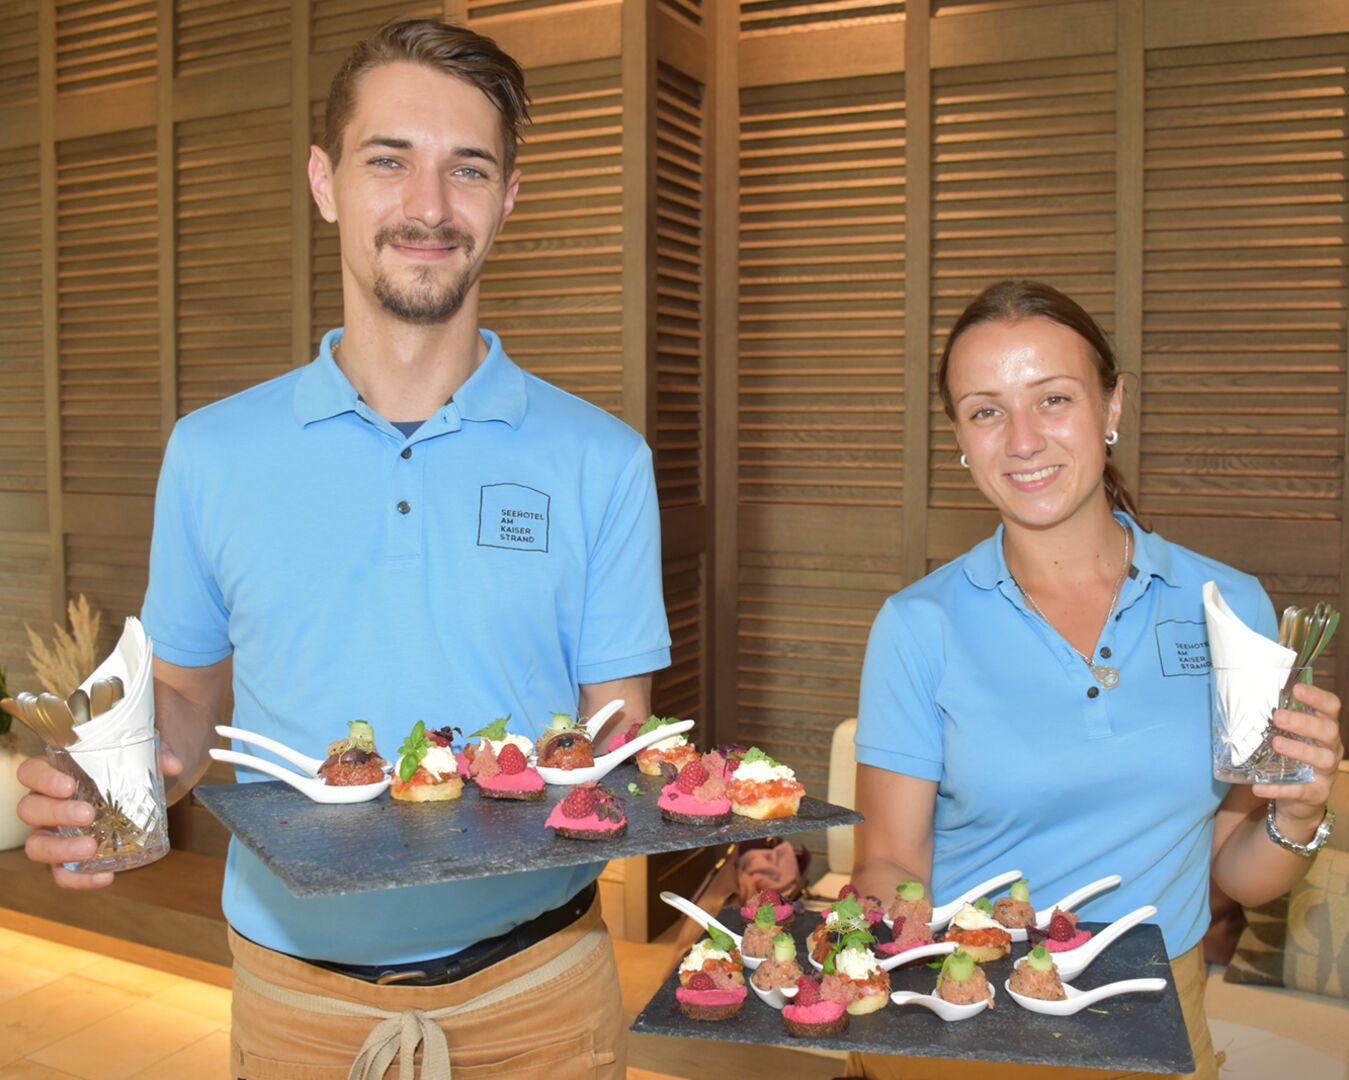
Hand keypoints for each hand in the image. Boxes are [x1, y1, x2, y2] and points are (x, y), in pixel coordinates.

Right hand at [17, 742, 182, 889]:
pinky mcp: (65, 857)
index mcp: (56, 774)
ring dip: (60, 849)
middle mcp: (46, 803)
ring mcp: (52, 832)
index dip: (42, 778)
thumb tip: (174, 765)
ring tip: (90, 848)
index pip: (31, 772)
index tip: (68, 786)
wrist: (130, 794)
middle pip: (29, 809)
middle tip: (88, 815)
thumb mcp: (138, 756)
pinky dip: (79, 879)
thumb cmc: (122, 771)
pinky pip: (62, 873)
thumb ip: (155, 753)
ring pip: (36, 845)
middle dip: (56, 813)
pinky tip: (105, 876)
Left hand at [1254, 680, 1343, 834]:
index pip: (1331, 708)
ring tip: (1276, 743)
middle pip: (1328, 731)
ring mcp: (1326, 772)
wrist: (1302, 797)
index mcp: (1324, 728)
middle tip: (1279, 717)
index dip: (1318, 697)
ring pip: (1322, 759)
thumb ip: (1277, 721)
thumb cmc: (1293, 757)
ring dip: (1299, 750)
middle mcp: (1331, 748)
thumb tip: (1238, 697)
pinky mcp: (1316, 793)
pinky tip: (1258, 786)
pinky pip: (1299, 790)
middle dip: (1304, 723)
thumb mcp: (1290, 736)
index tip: (1297, 689)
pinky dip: (1278, 788)